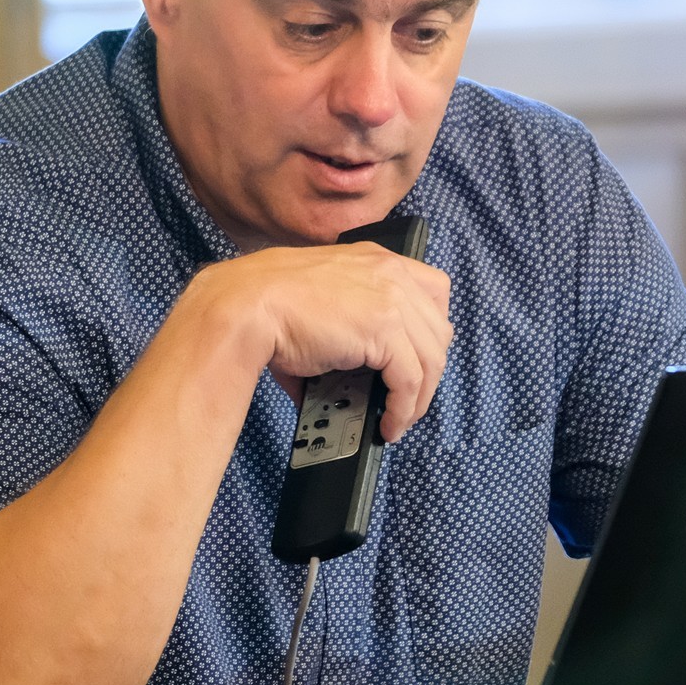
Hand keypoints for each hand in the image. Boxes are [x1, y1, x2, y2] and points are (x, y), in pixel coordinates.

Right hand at [184, 242, 453, 440]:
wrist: (246, 305)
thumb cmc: (270, 306)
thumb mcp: (325, 301)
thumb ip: (353, 327)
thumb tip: (353, 375)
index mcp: (377, 260)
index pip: (434, 291)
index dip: (432, 332)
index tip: (421, 359)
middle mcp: (391, 273)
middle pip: (439, 331)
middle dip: (429, 371)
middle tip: (408, 398)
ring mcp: (390, 299)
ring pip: (431, 359)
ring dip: (419, 398)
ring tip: (398, 420)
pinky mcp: (383, 330)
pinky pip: (410, 379)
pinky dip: (404, 408)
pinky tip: (390, 424)